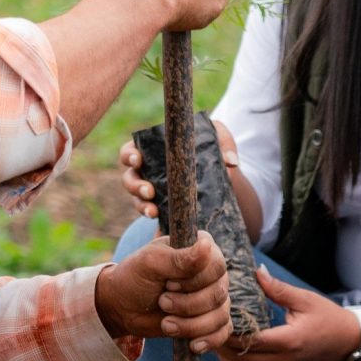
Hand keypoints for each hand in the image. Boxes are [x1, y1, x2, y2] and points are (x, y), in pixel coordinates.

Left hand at [94, 231, 229, 347]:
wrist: (123, 307)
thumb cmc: (134, 278)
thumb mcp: (150, 264)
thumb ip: (179, 258)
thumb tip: (207, 246)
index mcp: (201, 248)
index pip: (216, 266)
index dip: (194, 281)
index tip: (169, 283)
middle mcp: (212, 272)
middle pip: (218, 294)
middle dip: (188, 305)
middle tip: (162, 302)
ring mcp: (213, 296)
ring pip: (220, 316)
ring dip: (192, 325)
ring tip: (166, 324)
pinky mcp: (211, 319)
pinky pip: (223, 332)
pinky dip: (209, 340)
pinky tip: (192, 345)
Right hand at [117, 120, 236, 218]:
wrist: (222, 173)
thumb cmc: (214, 147)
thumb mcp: (220, 139)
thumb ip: (224, 144)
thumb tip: (230, 162)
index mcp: (153, 149)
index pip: (131, 151)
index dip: (129, 156)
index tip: (138, 159)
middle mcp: (147, 170)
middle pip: (129, 177)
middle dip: (135, 185)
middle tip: (149, 191)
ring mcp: (152, 190)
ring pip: (137, 198)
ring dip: (141, 205)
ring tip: (153, 211)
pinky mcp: (161, 206)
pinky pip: (150, 212)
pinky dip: (152, 216)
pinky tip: (158, 221)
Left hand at [214, 268, 360, 360]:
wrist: (349, 341)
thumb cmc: (329, 317)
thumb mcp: (305, 299)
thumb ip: (277, 289)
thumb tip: (256, 272)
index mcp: (289, 341)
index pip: (249, 341)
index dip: (228, 332)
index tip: (214, 317)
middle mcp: (283, 360)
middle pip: (240, 359)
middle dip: (220, 346)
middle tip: (206, 327)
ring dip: (226, 357)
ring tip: (215, 337)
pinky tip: (231, 346)